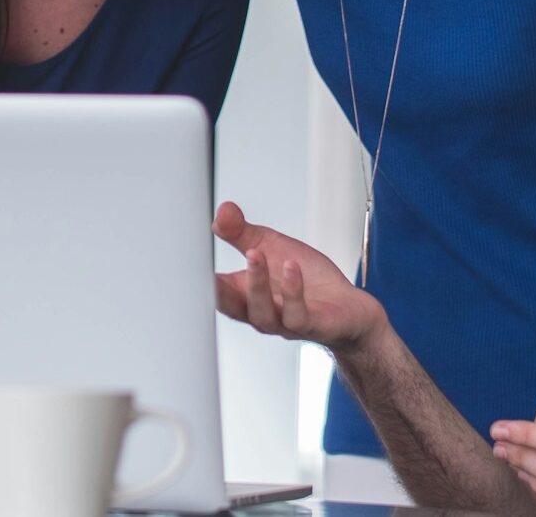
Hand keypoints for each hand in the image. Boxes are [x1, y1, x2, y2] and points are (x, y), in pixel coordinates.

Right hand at [213, 201, 386, 352]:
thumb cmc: (308, 282)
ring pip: (261, 313)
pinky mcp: (312, 325)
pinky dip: (291, 291)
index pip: (214, 290)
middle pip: (230, 307)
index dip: (197, 278)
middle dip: (218, 288)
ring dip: (256, 283)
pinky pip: (296, 314)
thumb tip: (222, 211)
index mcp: (245, 295)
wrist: (349, 309)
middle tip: (207, 266)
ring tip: (255, 253)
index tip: (186, 257)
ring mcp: (284, 322)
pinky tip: (290, 267)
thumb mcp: (272, 247)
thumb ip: (242, 232)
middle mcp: (260, 312)